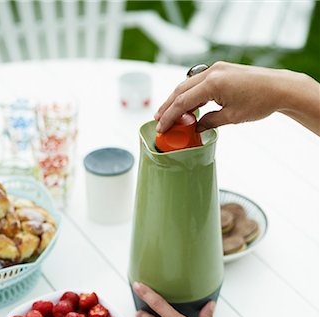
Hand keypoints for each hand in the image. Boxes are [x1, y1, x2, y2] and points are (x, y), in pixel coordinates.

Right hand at [155, 61, 318, 133]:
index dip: (169, 117)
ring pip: (188, 85)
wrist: (279, 87)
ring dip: (177, 100)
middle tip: (158, 120)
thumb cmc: (259, 102)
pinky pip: (199, 82)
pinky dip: (190, 94)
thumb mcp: (231, 118)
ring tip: (168, 114)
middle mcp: (211, 72)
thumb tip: (196, 128)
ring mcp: (216, 69)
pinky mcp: (222, 70)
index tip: (161, 128)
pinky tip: (187, 106)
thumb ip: (209, 122)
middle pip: (180, 90)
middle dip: (168, 106)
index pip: (182, 102)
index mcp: (212, 83)